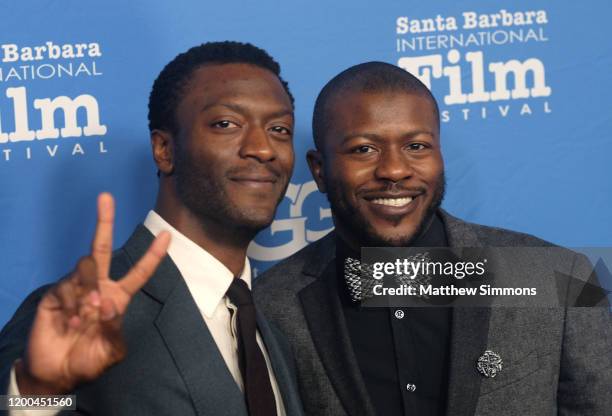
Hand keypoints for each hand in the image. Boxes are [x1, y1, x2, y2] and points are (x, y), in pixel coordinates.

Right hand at [15, 193, 170, 393]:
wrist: (57, 374)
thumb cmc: (89, 359)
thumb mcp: (111, 349)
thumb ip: (113, 328)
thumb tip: (105, 303)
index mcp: (117, 297)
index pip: (139, 273)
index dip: (153, 255)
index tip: (167, 235)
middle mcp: (98, 287)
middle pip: (102, 248)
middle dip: (104, 221)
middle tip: (106, 197)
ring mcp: (75, 288)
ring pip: (86, 267)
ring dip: (89, 288)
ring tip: (86, 315)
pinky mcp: (55, 294)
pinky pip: (66, 287)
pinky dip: (72, 305)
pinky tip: (71, 322)